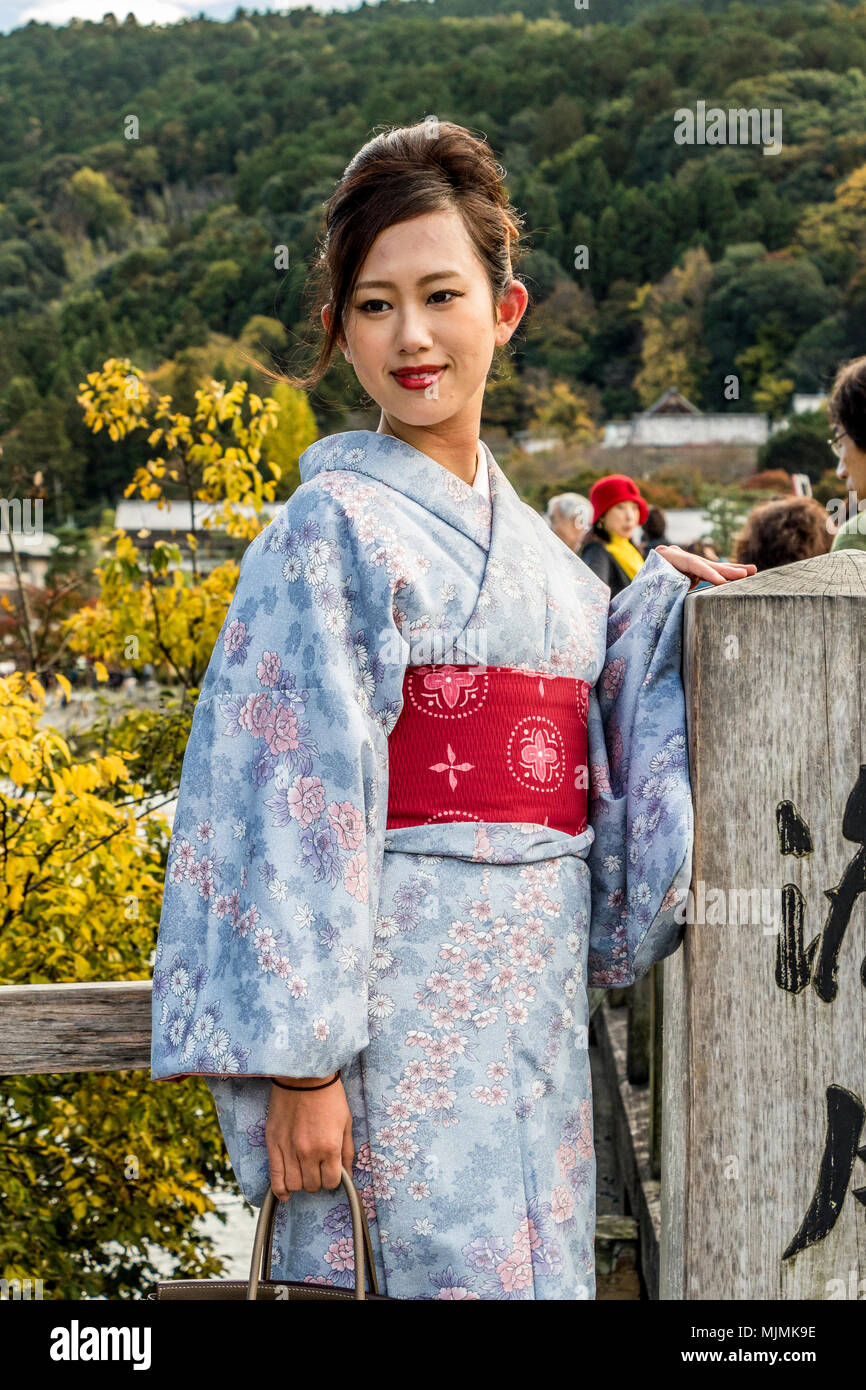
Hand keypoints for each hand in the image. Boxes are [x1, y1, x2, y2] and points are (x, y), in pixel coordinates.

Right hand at [266, 1076, 353, 1198]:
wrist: (303, 1075)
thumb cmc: (329, 1096)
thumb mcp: (346, 1122)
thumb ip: (347, 1152)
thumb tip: (347, 1175)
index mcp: (329, 1147)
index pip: (331, 1182)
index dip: (333, 1180)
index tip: (332, 1172)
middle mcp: (308, 1152)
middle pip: (312, 1185)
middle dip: (317, 1181)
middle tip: (318, 1169)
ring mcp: (288, 1149)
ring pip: (294, 1184)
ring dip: (301, 1183)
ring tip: (304, 1173)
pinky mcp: (272, 1143)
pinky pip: (275, 1176)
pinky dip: (279, 1190)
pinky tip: (285, 1193)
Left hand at [655, 545, 756, 589]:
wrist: (638, 592)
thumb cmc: (647, 594)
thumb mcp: (658, 589)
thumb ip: (674, 588)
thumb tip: (691, 592)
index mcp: (666, 556)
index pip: (692, 563)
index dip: (707, 573)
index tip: (722, 582)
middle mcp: (677, 554)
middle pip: (705, 563)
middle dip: (726, 570)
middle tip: (746, 574)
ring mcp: (685, 561)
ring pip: (711, 567)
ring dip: (732, 571)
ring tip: (751, 571)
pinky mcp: (691, 570)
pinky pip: (710, 572)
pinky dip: (724, 575)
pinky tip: (743, 573)